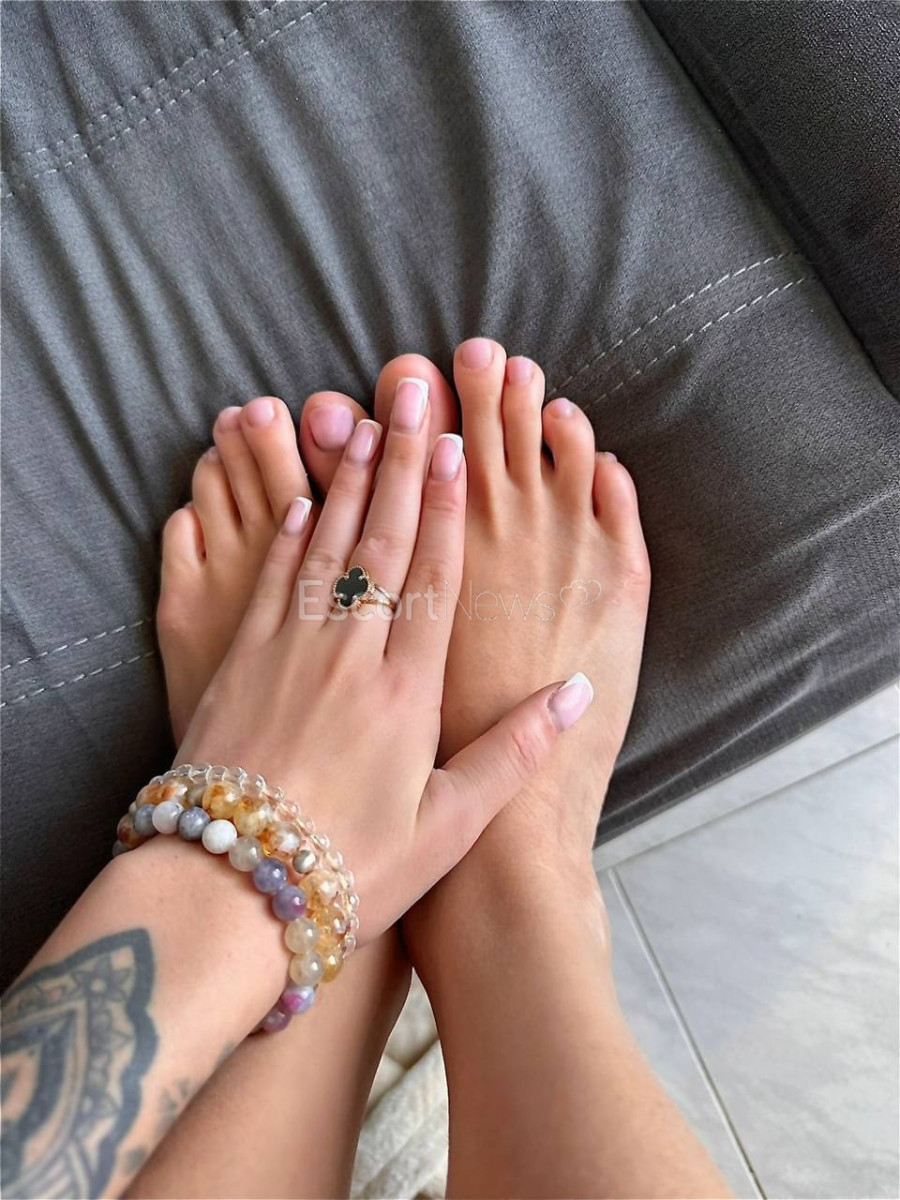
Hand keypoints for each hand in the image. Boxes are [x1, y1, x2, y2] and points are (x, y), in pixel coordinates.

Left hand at [177, 379, 591, 941]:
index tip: (455, 448)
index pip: (434, 578)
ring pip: (324, 547)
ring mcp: (287, 654)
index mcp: (406, 691)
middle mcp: (348, 656)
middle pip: (380, 542)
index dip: (446, 508)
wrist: (227, 892)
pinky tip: (299, 501)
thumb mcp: (448, 827)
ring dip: (346, 482)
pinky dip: (288, 534)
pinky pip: (270, 582)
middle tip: (410, 396)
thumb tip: (577, 692)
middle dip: (399, 465)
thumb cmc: (348, 868)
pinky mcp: (237, 666)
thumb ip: (513, 753)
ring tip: (363, 424)